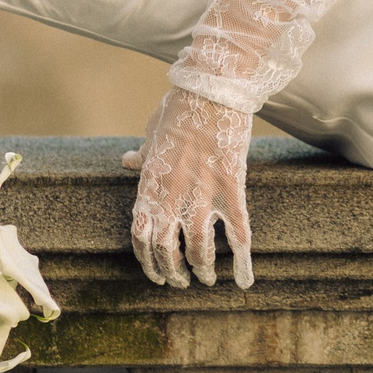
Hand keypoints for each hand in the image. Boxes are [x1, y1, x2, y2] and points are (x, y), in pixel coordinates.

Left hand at [124, 86, 256, 286]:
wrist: (211, 90)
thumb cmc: (180, 108)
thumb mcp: (152, 132)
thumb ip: (142, 154)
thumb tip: (127, 161)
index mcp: (150, 184)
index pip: (140, 235)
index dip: (147, 261)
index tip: (156, 273)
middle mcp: (172, 195)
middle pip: (166, 249)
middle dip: (173, 272)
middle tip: (181, 282)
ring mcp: (202, 193)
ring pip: (198, 247)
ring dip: (202, 268)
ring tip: (208, 278)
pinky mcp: (231, 188)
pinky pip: (237, 230)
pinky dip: (241, 256)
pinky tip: (245, 274)